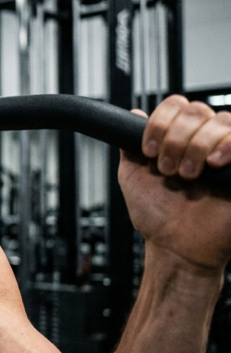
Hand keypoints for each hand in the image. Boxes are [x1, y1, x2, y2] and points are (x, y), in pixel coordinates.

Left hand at [119, 95, 230, 270]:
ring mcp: (227, 153)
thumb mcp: (133, 176)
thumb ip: (131, 145)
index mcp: (178, 139)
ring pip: (221, 121)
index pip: (176, 106)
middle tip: (167, 169)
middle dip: (175, 138)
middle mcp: (204, 142)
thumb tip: (133, 113)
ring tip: (187, 175)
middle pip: (197, 111)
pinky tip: (213, 165)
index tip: (148, 150)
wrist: (176, 247)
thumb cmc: (157, 216)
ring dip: (196, 146)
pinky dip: (227, 145)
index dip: (160, 123)